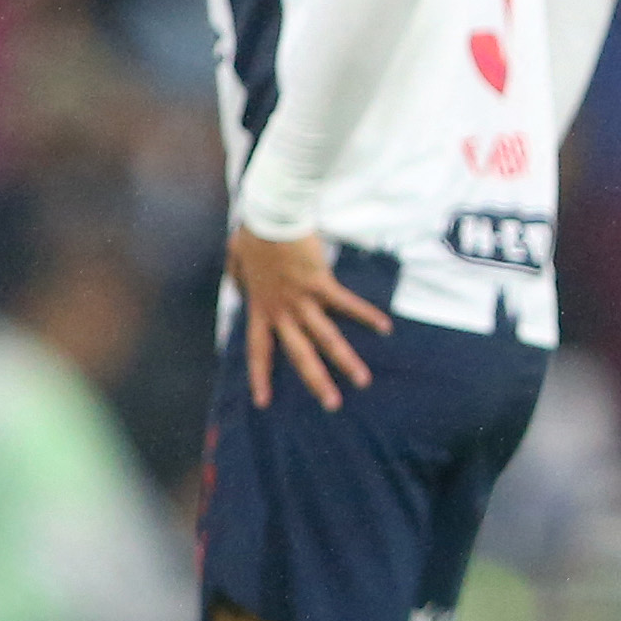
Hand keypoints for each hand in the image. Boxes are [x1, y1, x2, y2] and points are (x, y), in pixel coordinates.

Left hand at [226, 225, 390, 411]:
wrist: (270, 215)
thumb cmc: (253, 233)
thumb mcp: (236, 260)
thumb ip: (238, 278)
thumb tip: (238, 285)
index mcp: (260, 308)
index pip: (258, 350)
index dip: (260, 376)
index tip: (263, 401)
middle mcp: (282, 310)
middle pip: (299, 354)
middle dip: (316, 381)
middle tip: (332, 405)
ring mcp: (302, 299)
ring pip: (325, 337)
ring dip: (345, 360)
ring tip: (362, 380)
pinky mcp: (321, 282)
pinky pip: (345, 303)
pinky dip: (366, 315)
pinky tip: (384, 327)